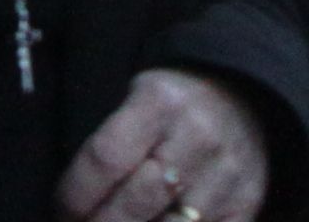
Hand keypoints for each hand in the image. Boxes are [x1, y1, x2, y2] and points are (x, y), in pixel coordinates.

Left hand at [59, 65, 268, 220]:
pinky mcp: (247, 205)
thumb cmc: (171, 107)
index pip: (105, 158)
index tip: (61, 212)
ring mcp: (226, 175)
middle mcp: (196, 137)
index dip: (74, 196)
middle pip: (134, 202)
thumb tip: (71, 205)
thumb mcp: (135, 99)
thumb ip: (109, 144)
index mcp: (159, 102)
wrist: (242, 99)